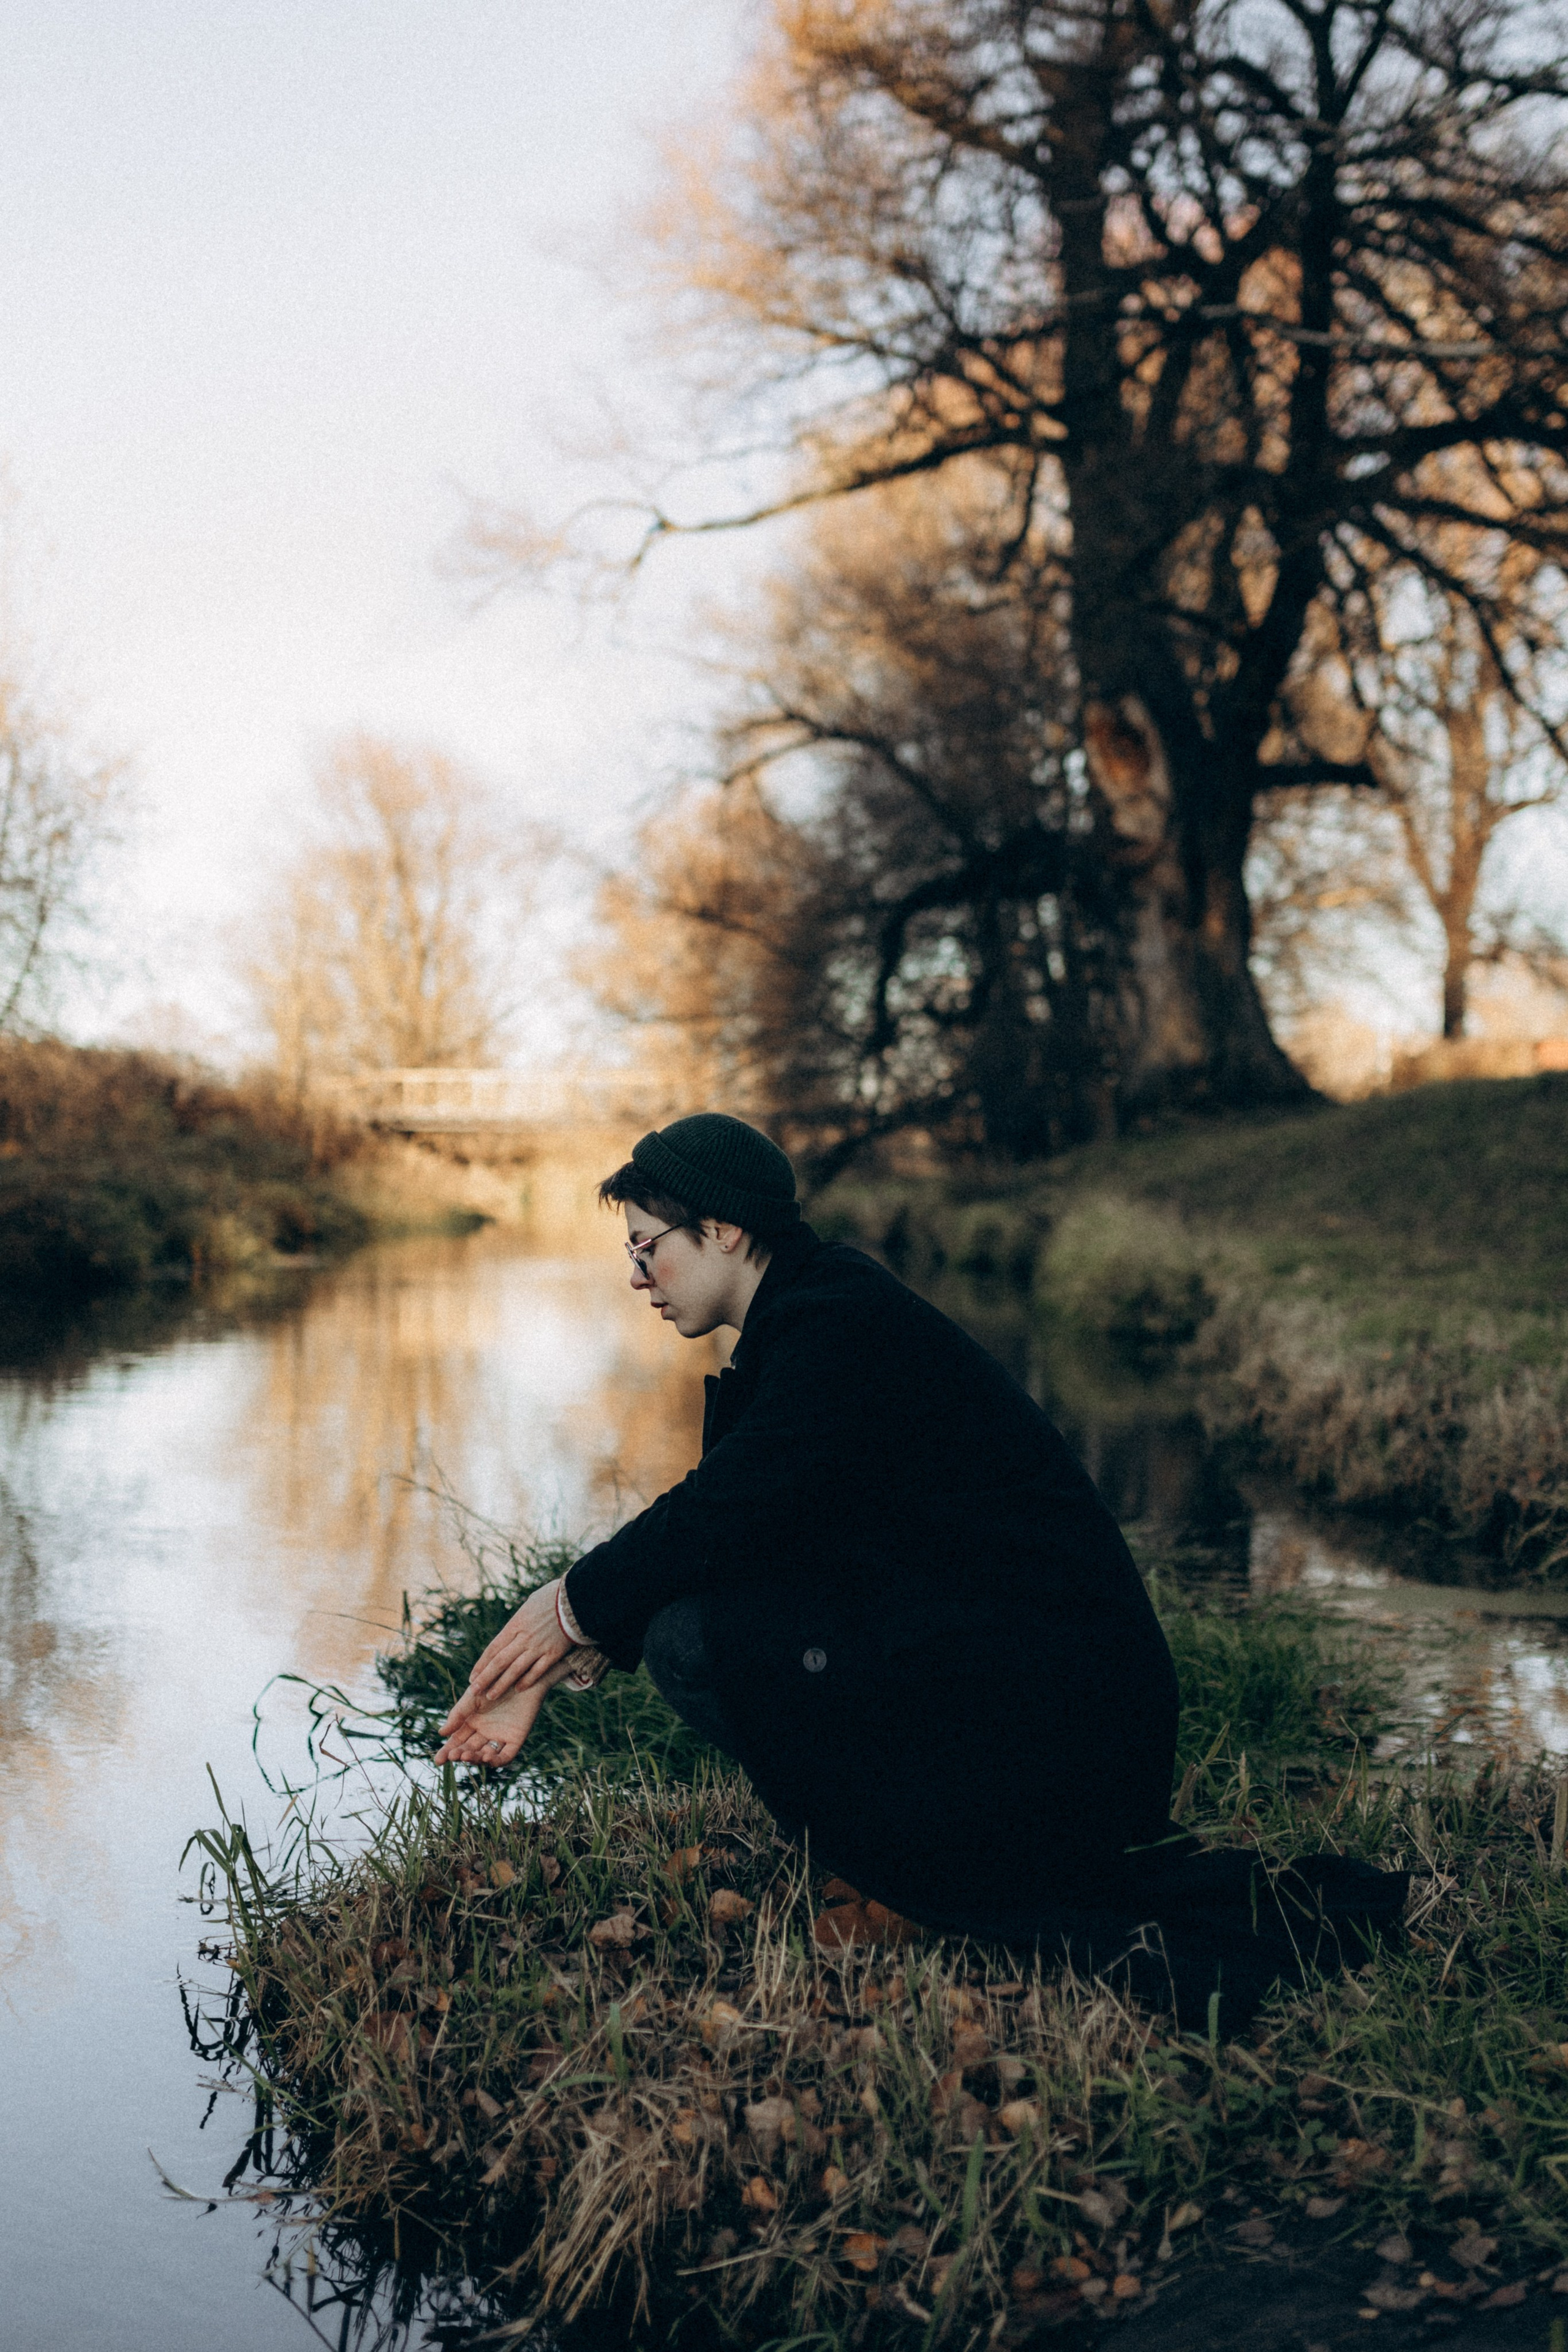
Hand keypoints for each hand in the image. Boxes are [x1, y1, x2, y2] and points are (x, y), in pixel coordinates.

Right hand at [433, 1677, 548, 1767]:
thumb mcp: (473, 1696)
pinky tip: (486, 1756)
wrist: (521, 1671)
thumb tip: (442, 1733)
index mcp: (472, 1722)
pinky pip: (505, 1755)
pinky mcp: (516, 1739)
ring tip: (466, 1755)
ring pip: (485, 1755)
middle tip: (453, 1756)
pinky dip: (496, 1760)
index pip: (457, 1741)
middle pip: (469, 1750)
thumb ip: (458, 1714)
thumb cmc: (496, 1680)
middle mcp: (485, 1732)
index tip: (438, 1760)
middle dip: (459, 1755)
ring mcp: (500, 1736)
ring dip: (475, 1759)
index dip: (447, 1751)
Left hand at [443, 1579, 572, 1731]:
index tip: (472, 1677)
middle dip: (486, 1678)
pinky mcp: (554, 1653)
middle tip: (474, 1691)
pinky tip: (518, 1689)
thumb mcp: (530, 1604)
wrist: (577, 1598)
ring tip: (491, 1696)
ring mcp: (539, 1647)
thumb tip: (516, 1626)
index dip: (482, 1664)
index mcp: (516, 1624)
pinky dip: (527, 1680)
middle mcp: (524, 1637)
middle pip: (500, 1661)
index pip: (494, 1648)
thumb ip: (521, 1620)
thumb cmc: (554, 1596)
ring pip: (515, 1669)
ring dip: (502, 1684)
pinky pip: (537, 1670)